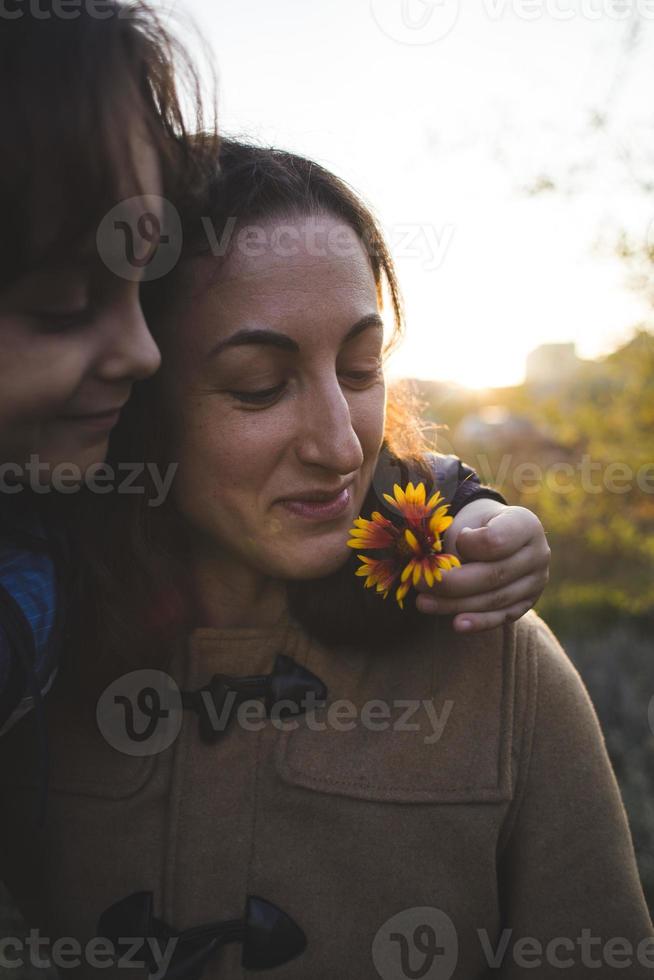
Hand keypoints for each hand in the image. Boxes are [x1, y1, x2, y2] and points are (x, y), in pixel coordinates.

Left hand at [415, 500, 549, 631]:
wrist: (491, 531)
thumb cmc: (473, 524)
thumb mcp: (465, 521)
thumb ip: (454, 544)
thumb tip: (435, 573)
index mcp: (525, 523)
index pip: (495, 540)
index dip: (468, 544)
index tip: (455, 540)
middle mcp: (538, 553)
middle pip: (493, 575)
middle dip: (451, 583)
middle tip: (419, 583)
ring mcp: (536, 582)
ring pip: (494, 599)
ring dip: (455, 604)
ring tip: (423, 602)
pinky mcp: (526, 604)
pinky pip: (501, 617)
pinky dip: (477, 622)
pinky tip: (456, 624)